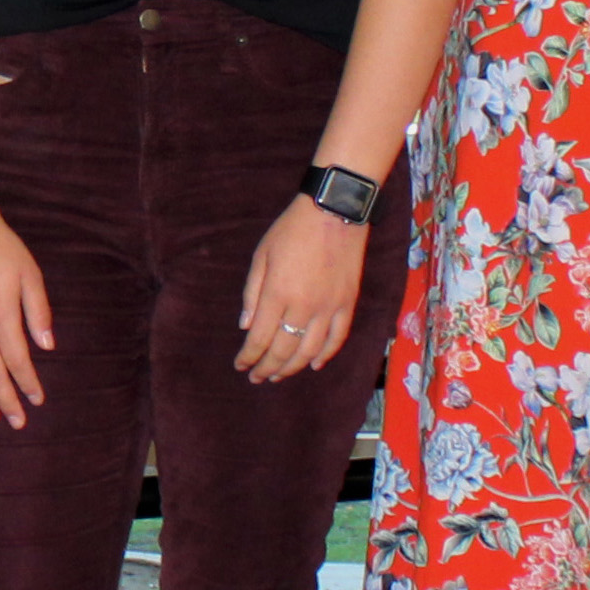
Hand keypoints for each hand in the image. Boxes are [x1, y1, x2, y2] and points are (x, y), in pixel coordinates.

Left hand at [234, 198, 371, 383]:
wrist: (334, 212)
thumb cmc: (291, 230)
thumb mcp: (261, 255)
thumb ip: (252, 294)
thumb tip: (246, 327)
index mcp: (277, 294)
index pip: (260, 338)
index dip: (249, 356)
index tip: (241, 366)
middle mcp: (303, 307)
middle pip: (283, 350)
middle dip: (267, 368)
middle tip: (257, 377)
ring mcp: (329, 308)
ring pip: (310, 351)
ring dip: (292, 368)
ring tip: (279, 376)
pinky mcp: (347, 304)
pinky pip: (337, 338)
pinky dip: (326, 355)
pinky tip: (313, 364)